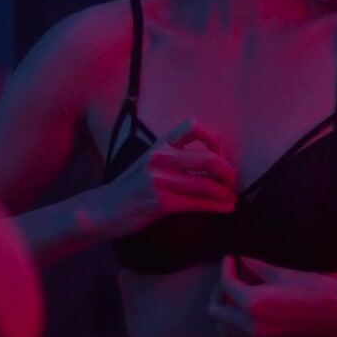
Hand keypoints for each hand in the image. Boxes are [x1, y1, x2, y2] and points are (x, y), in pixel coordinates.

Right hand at [94, 119, 237, 236]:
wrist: (103, 208)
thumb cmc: (127, 188)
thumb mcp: (146, 162)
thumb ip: (170, 156)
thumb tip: (205, 161)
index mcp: (159, 145)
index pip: (193, 127)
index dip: (214, 139)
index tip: (222, 154)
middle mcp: (162, 158)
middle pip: (209, 159)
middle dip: (229, 173)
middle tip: (234, 182)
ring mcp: (162, 180)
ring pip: (207, 184)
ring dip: (226, 194)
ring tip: (233, 199)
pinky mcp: (162, 202)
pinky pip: (198, 203)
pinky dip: (216, 206)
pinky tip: (225, 209)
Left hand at [208, 256, 336, 336]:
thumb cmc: (318, 289)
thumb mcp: (285, 274)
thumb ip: (258, 268)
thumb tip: (243, 261)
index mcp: (255, 303)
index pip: (227, 285)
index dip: (226, 268)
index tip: (231, 260)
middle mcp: (253, 326)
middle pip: (217, 311)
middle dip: (219, 293)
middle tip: (229, 281)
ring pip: (226, 333)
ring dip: (224, 316)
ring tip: (232, 303)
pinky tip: (234, 333)